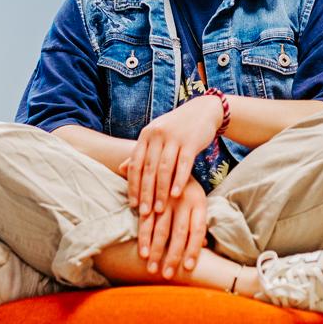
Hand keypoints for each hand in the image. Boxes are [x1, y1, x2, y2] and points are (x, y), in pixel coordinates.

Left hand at [122, 95, 219, 219]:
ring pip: (164, 169)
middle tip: (144, 212)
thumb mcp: (156, 136)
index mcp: (146, 135)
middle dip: (145, 193)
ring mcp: (174, 137)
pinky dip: (179, 181)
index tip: (133, 204)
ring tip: (159, 209)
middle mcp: (157, 135)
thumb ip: (140, 152)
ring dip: (161, 191)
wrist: (202, 111)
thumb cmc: (176, 128)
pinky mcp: (191, 142)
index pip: (135, 164)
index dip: (133, 185)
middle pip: (148, 169)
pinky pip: (183, 164)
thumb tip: (119, 168)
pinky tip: (176, 195)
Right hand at [128, 177, 206, 278]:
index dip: (193, 249)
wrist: (172, 157)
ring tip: (151, 267)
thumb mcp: (198, 202)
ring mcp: (166, 199)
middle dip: (172, 255)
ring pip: (161, 228)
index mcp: (199, 202)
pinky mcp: (152, 197)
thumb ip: (199, 222)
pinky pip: (147, 219)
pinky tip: (143, 251)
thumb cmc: (188, 189)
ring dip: (156, 250)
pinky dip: (144, 236)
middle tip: (166, 274)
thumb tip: (205, 244)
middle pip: (179, 233)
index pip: (198, 230)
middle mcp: (184, 201)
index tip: (187, 268)